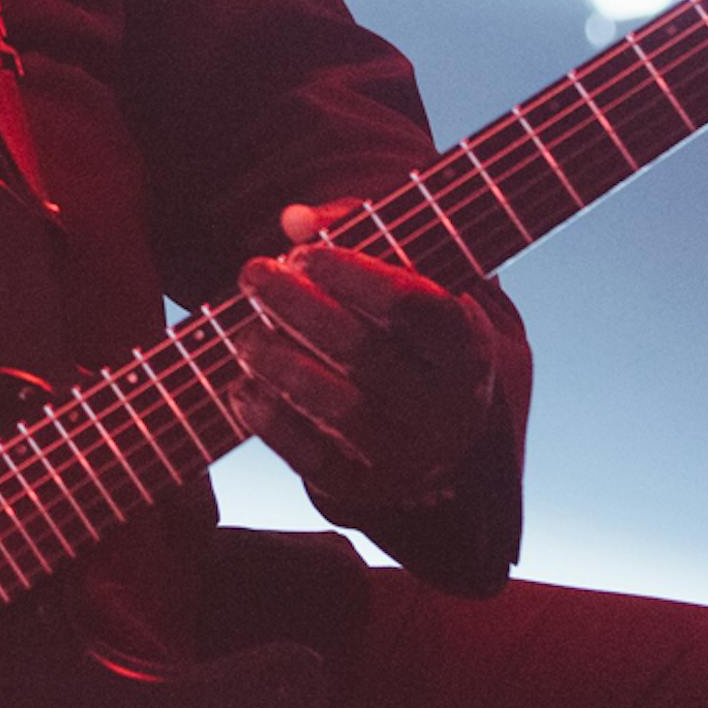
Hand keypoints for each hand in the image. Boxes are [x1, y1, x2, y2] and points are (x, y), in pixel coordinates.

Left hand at [230, 201, 499, 525]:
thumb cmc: (409, 334)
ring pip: (338, 409)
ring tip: (241, 333)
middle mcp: (448, 406)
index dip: (351, 274)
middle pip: (364, 352)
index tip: (300, 252)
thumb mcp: (408, 279)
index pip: (413, 305)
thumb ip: (358, 233)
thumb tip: (295, 218)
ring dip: (279, 364)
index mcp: (467, 346)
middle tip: (251, 273)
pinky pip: (313, 460)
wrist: (438, 431)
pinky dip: (271, 422)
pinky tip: (241, 388)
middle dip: (298, 307)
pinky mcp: (368, 488)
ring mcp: (411, 454)